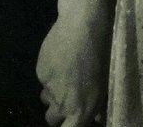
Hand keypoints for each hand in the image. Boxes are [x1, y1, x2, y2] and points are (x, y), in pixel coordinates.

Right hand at [36, 11, 111, 126]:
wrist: (83, 26)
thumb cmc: (100, 54)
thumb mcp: (103, 84)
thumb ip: (94, 105)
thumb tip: (93, 118)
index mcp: (82, 110)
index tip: (67, 121)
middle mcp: (63, 104)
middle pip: (51, 120)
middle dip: (57, 112)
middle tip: (65, 96)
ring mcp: (49, 89)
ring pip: (45, 99)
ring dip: (51, 92)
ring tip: (64, 71)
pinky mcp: (40, 73)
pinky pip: (42, 80)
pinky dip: (48, 73)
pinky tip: (58, 57)